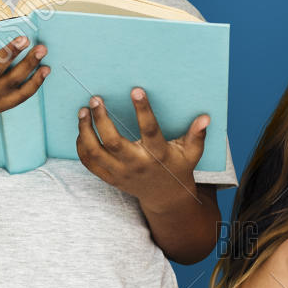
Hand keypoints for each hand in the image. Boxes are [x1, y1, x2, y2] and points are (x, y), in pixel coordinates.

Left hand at [76, 88, 206, 207]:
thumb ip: (196, 136)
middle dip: (101, 120)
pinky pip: (90, 163)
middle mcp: (137, 164)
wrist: (166, 198)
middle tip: (95, 99)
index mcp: (158, 155)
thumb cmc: (178, 168)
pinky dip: (82, 147)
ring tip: (83, 111)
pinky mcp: (110, 178)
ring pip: (96, 152)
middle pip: (113, 142)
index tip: (136, 90)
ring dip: (85, 131)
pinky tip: (82, 130)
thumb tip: (205, 117)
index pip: (150, 130)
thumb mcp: (191, 154)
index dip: (143, 110)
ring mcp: (121, 173)